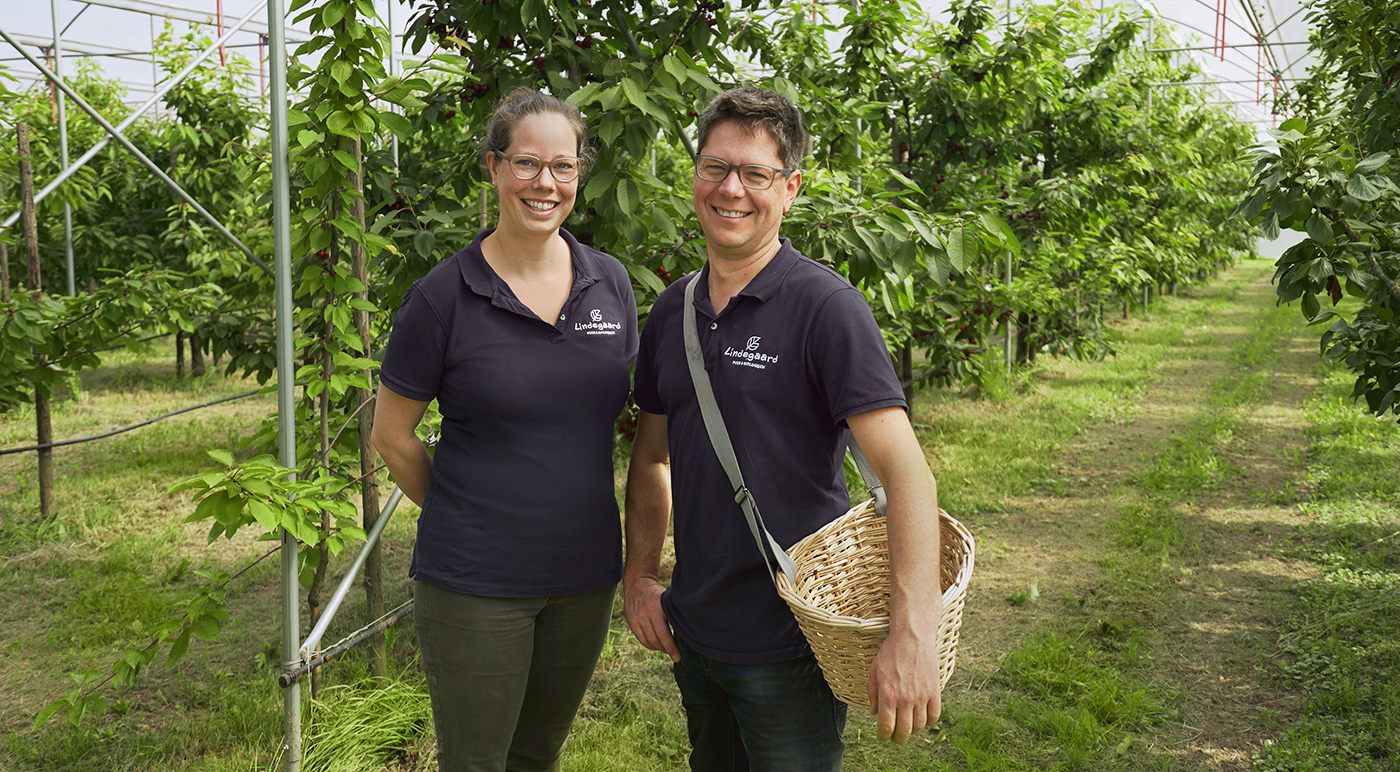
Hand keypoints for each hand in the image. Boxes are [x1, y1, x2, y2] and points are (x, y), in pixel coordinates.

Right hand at [623, 575, 679, 661]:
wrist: (638, 583)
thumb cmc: (658, 592)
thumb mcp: (667, 599)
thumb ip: (673, 614)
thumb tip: (686, 632)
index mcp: (656, 609)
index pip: (664, 634)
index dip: (671, 647)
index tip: (678, 657)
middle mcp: (645, 615)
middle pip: (656, 639)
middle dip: (666, 650)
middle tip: (675, 655)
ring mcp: (636, 619)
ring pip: (648, 641)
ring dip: (658, 648)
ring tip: (666, 649)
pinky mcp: (631, 621)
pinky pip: (641, 639)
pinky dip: (650, 645)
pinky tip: (657, 645)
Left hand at [867, 628, 940, 742]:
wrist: (912, 637)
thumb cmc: (890, 653)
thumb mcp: (874, 671)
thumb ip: (872, 694)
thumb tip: (874, 713)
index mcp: (888, 695)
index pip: (886, 727)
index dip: (883, 736)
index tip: (882, 736)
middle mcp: (905, 698)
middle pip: (904, 731)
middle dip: (898, 738)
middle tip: (895, 736)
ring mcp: (922, 696)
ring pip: (919, 726)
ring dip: (913, 730)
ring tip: (908, 725)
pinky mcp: (935, 692)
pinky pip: (934, 716)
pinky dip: (928, 721)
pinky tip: (921, 717)